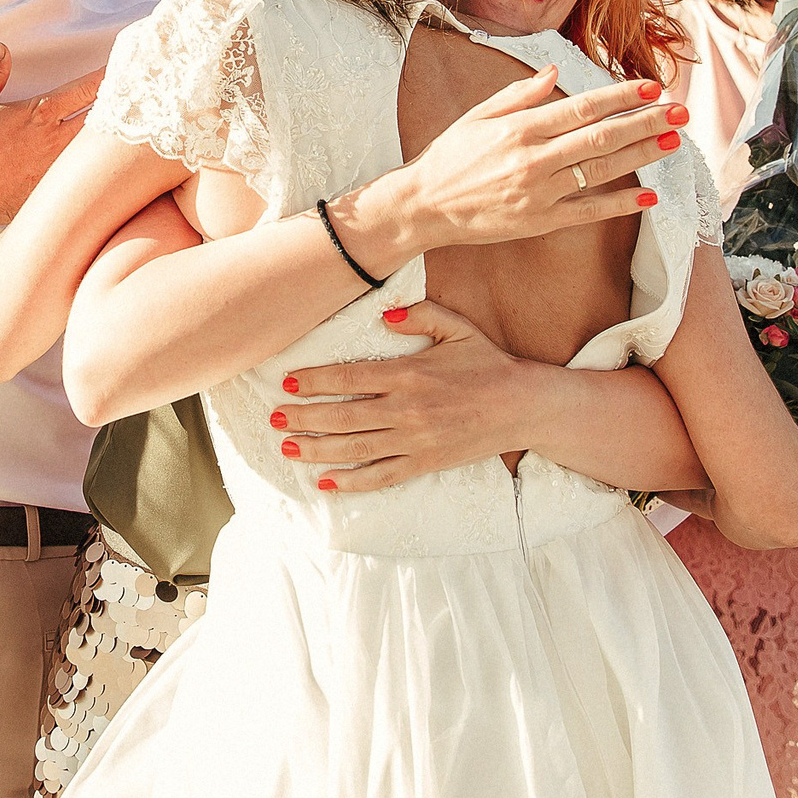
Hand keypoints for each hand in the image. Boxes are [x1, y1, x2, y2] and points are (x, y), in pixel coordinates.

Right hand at [0, 45, 105, 225]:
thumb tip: (0, 51)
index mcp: (40, 113)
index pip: (85, 90)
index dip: (107, 78)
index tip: (122, 71)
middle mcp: (55, 139)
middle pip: (100, 120)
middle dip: (116, 110)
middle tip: (131, 102)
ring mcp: (55, 167)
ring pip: (93, 151)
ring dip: (105, 142)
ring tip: (120, 137)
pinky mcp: (49, 191)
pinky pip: (77, 181)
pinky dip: (88, 174)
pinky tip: (97, 175)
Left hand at [276, 302, 534, 490]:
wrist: (523, 406)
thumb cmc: (487, 363)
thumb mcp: (457, 327)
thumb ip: (420, 315)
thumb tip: (384, 316)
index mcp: (409, 374)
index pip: (350, 377)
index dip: (315, 380)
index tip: (288, 381)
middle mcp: (407, 410)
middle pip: (343, 416)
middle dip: (303, 417)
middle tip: (274, 418)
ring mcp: (415, 440)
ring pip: (355, 449)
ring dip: (317, 450)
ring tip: (287, 448)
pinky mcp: (425, 463)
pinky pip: (382, 476)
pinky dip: (352, 482)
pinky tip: (326, 483)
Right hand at [375, 70, 683, 258]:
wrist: (423, 206)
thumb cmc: (449, 157)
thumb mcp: (478, 116)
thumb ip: (519, 94)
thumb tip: (555, 71)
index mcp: (520, 128)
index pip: (583, 107)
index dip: (622, 96)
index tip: (652, 87)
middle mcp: (534, 159)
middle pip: (601, 137)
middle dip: (645, 122)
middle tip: (679, 112)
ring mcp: (539, 193)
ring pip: (601, 170)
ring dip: (641, 156)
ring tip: (672, 142)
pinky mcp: (540, 222)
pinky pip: (588, 212)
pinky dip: (620, 204)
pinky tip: (649, 197)